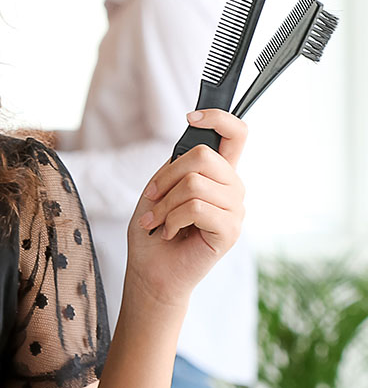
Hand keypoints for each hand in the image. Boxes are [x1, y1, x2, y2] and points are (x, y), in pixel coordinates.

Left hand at [124, 109, 246, 308]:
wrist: (151, 270)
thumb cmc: (154, 230)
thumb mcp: (160, 187)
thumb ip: (179, 163)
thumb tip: (192, 140)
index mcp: (218, 174)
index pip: (236, 134)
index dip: (219, 117)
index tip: (192, 117)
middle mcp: (232, 188)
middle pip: (204, 156)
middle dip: (167, 177)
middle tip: (153, 198)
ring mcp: (235, 210)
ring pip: (195, 184)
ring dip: (165, 204)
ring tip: (158, 221)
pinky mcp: (231, 231)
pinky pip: (197, 208)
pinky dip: (172, 219)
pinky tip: (170, 233)